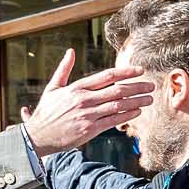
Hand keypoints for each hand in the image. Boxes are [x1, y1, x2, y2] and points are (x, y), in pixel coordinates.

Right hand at [21, 49, 154, 153]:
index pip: (107, 76)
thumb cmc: (46, 112)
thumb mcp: (52, 88)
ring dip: (136, 101)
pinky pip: (113, 121)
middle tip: (151, 85)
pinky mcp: (89, 130)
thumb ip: (64, 69)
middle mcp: (84, 100)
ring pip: (118, 105)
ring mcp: (88, 115)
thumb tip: (70, 51)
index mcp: (77, 88)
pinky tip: (136, 112)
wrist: (37, 136)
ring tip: (149, 99)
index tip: (140, 70)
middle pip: (117, 90)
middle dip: (137, 87)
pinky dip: (127, 116)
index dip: (126, 72)